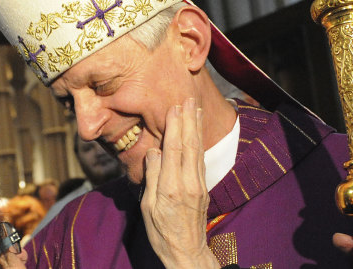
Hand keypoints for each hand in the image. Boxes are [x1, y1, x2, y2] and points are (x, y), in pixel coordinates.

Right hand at [141, 98, 219, 268]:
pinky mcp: (204, 188)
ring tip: (195, 108)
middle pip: (188, 144)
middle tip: (187, 99)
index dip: (175, 126)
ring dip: (196, 127)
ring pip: (197, 149)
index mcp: (171, 187)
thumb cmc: (161, 233)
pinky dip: (199, 141)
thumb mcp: (148, 207)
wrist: (187, 252)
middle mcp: (188, 182)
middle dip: (188, 120)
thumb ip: (153, 177)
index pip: (173, 149)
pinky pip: (201, 159)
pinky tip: (198, 132)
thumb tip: (154, 151)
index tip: (174, 108)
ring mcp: (199, 184)